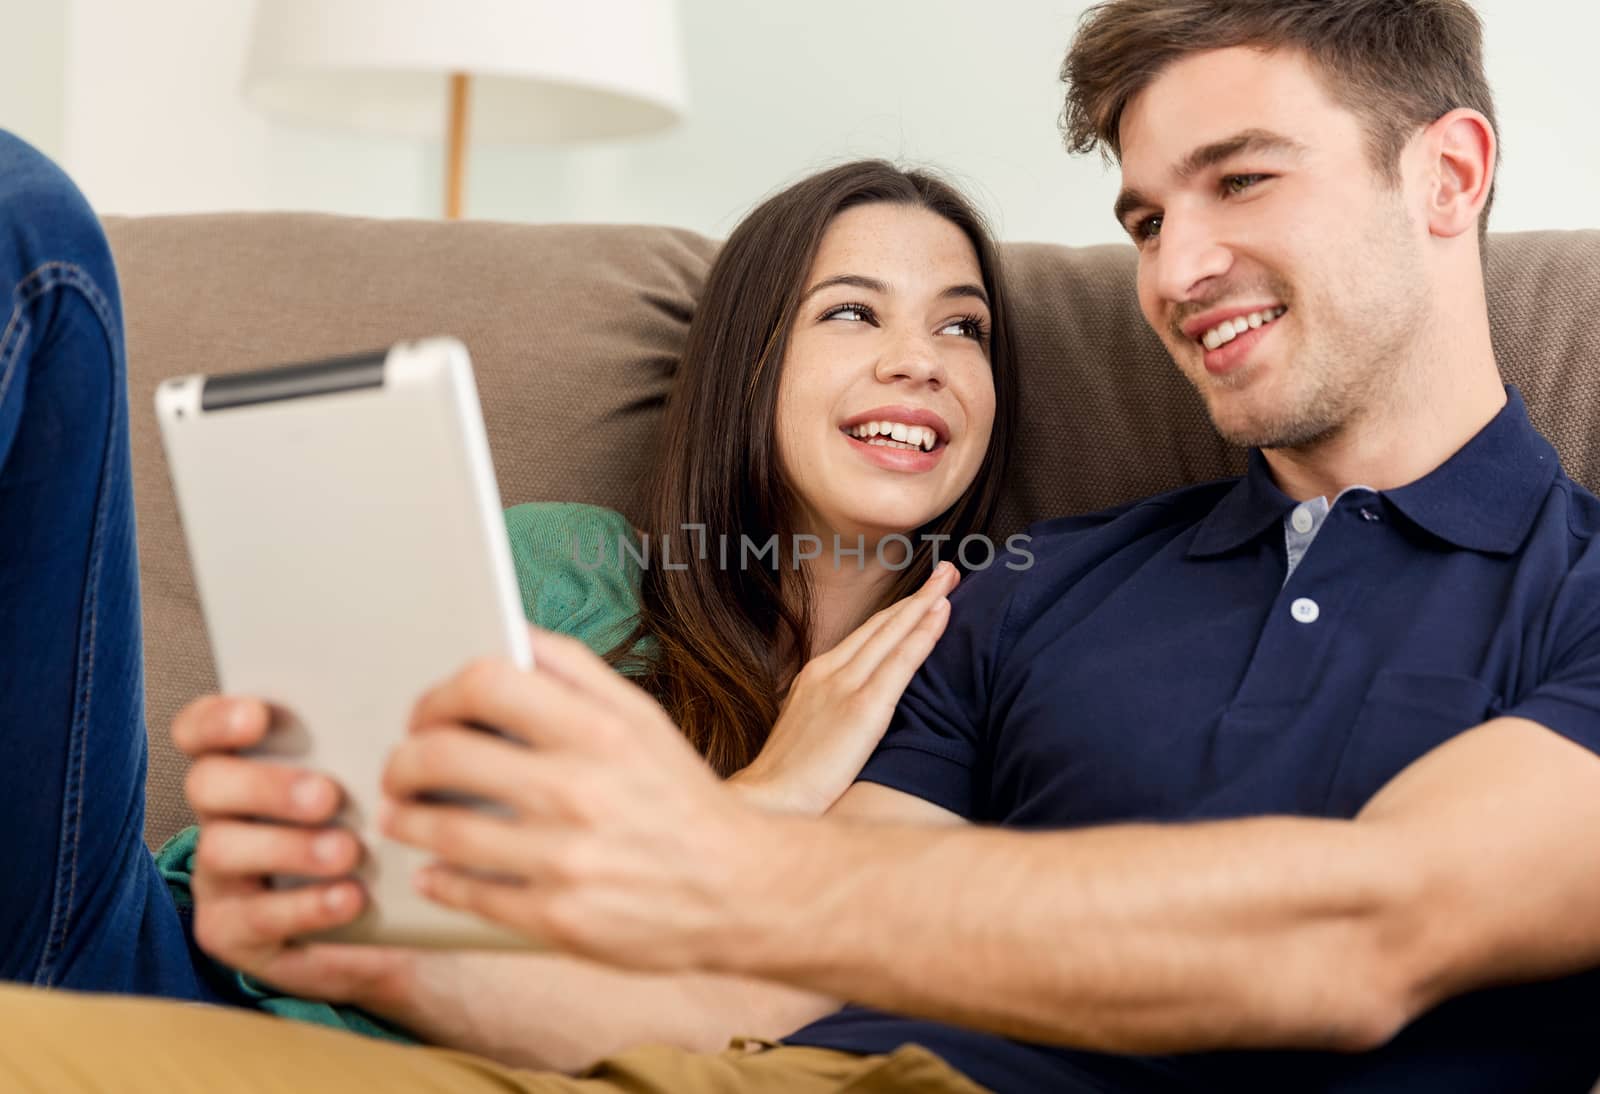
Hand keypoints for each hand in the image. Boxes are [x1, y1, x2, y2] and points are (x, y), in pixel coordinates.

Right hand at [172, 695, 409, 1003]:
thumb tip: (402, 721)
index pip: (199, 730)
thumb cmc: (369, 830)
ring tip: (348, 852)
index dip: (216, 719)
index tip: (256, 716)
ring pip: (222, 852)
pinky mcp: (229, 932)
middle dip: (265, 786)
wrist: (379, 922)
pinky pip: (252, 920)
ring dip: (289, 849)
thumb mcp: (364, 788)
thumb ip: (361, 752)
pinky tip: (351, 899)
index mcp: (240, 765)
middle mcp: (217, 816)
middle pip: (208, 785)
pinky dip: (305, 908)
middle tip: (327, 796)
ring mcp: (216, 876)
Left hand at [379, 628, 779, 972]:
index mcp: (600, 730)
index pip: (486, 683)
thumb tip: (509, 634)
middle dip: (404, 761)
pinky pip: (468, 893)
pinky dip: (437, 880)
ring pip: (444, 830)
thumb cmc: (679, 796)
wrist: (740, 889)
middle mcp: (581, 790)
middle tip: (400, 768)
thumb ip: (576, 671)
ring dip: (406, 820)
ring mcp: (568, 858)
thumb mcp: (643, 718)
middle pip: (446, 755)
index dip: (438, 694)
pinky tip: (433, 871)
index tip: (426, 713)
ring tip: (401, 816)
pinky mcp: (560, 919)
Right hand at [729, 561, 958, 814]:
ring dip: (925, 602)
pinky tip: (943, 613)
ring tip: (952, 578)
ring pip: (892, 633)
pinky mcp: (862, 709)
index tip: (922, 593)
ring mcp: (844, 687)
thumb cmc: (790, 783)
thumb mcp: (809, 735)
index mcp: (816, 677)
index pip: (865, 636)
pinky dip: (923, 634)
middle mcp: (829, 672)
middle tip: (948, 571)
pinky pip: (900, 662)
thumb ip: (832, 716)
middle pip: (881, 624)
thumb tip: (853, 718)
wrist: (769, 803)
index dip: (897, 612)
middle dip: (917, 596)